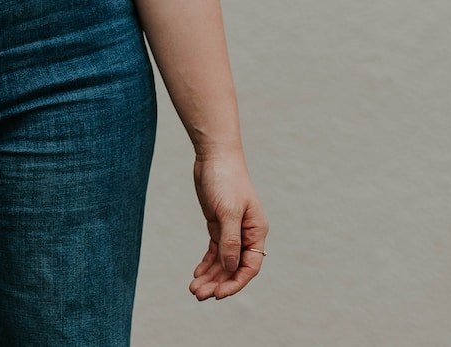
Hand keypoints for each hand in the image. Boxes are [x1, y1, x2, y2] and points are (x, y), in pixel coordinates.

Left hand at [188, 148, 267, 300]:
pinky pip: (214, 250)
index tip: (218, 294)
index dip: (235, 283)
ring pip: (223, 261)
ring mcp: (232, 230)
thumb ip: (230, 240)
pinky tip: (197, 274)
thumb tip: (232, 268)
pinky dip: (206, 263)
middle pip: (234, 267)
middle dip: (218, 283)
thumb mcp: (228, 211)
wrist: (214, 155)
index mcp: (256, 231)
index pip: (250, 266)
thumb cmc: (226, 179)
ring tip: (193, 289)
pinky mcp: (218, 224)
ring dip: (210, 276)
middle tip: (198, 294)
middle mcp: (246, 233)